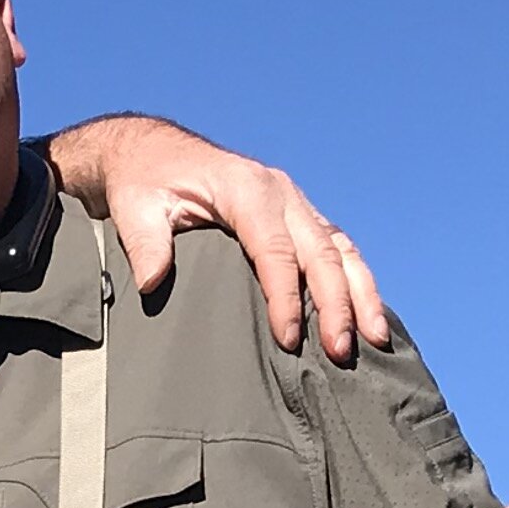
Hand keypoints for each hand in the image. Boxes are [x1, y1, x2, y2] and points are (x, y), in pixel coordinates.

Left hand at [42, 112, 387, 359]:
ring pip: (341, 250)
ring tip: (375, 340)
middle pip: (320, 252)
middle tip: (340, 353)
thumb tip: (154, 281)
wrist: (151, 154)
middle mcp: (280, 192)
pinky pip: (337, 248)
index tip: (288, 339)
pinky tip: (366, 316)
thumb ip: (145, 243)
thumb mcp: (133, 208)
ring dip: (360, 295)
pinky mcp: (298, 217)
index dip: (285, 296)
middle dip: (335, 304)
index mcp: (245, 189)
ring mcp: (294, 203)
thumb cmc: (143, 184)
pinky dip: (355, 281)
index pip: (275, 250)